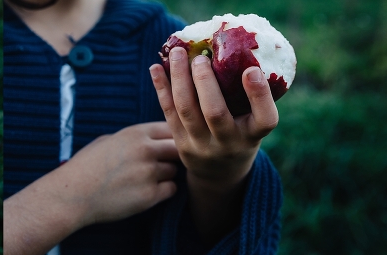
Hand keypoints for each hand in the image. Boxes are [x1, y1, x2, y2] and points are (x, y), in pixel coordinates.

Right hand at [4, 122, 178, 254]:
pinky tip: (145, 191)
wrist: (72, 194)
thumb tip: (154, 138)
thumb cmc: (86, 167)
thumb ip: (133, 138)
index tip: (164, 146)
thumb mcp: (107, 140)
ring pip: (175, 170)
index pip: (170, 128)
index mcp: (134, 133)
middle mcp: (145, 150)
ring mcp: (148, 173)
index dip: (171, 137)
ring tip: (144, 179)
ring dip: (166, 175)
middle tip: (161, 163)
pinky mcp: (149, 196)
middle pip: (179, 148)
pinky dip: (163, 191)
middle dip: (174, 156)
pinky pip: (171, 189)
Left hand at [149, 47, 278, 242]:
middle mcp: (228, 143)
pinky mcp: (179, 142)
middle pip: (215, 112)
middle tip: (200, 57)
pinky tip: (155, 67)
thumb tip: (239, 49)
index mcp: (253, 136)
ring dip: (179, 78)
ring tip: (177, 53)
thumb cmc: (241, 135)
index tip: (252, 69)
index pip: (265, 119)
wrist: (219, 173)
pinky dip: (161, 88)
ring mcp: (200, 145)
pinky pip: (168, 111)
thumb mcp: (253, 123)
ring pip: (186, 109)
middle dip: (205, 81)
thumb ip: (250, 97)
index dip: (259, 95)